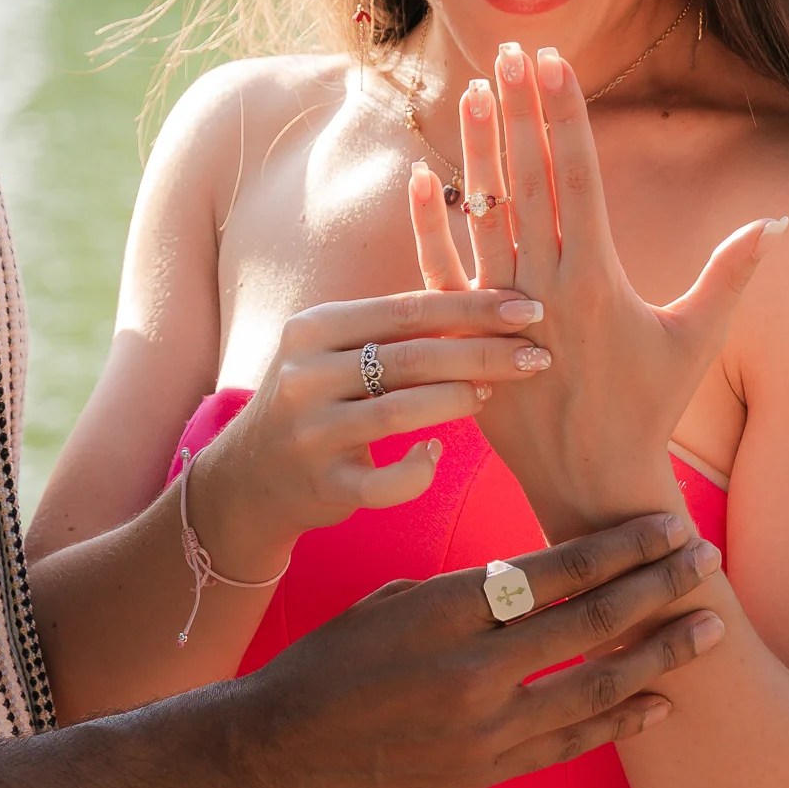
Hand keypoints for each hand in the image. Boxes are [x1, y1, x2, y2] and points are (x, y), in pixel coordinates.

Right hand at [187, 286, 555, 584]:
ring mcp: (311, 432)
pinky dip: (418, 471)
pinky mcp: (322, 484)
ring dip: (460, 401)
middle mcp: (306, 375)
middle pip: (412, 356)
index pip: (408, 309)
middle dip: (484, 352)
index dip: (473, 306)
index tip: (529, 307)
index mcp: (314, 328)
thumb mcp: (337, 351)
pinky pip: (385, 482)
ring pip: (402, 412)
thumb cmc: (319, 400)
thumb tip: (488, 303)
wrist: (250, 475)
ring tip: (496, 393)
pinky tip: (436, 456)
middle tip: (538, 353)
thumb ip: (396, 329)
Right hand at [224, 508, 722, 787]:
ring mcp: (482, 727)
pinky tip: (660, 705)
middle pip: (590, 621)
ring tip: (710, 632)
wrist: (263, 758)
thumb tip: (519, 586)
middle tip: (707, 564)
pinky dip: (619, 722)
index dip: (621, 548)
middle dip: (657, 589)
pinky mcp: (480, 775)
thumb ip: (458, 596)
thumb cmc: (318, 670)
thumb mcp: (384, 606)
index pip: (555, 569)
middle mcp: (473, 665)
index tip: (669, 527)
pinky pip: (567, 745)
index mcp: (446, 608)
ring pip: (594, 685)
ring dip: (659, 656)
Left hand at [408, 41, 781, 537]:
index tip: (552, 60)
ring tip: (472, 92)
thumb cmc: (650, 409)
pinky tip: (422, 176)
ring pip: (483, 215)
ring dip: (477, 152)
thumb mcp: (697, 339)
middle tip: (508, 50)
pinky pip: (440, 272)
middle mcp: (547, 286)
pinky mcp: (468, 339)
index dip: (564, 113)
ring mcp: (502, 312)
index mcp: (600, 278)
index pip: (578, 175)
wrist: (592, 484)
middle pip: (528, 180)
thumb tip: (777, 221)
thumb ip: (731, 274)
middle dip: (520, 111)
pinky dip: (429, 225)